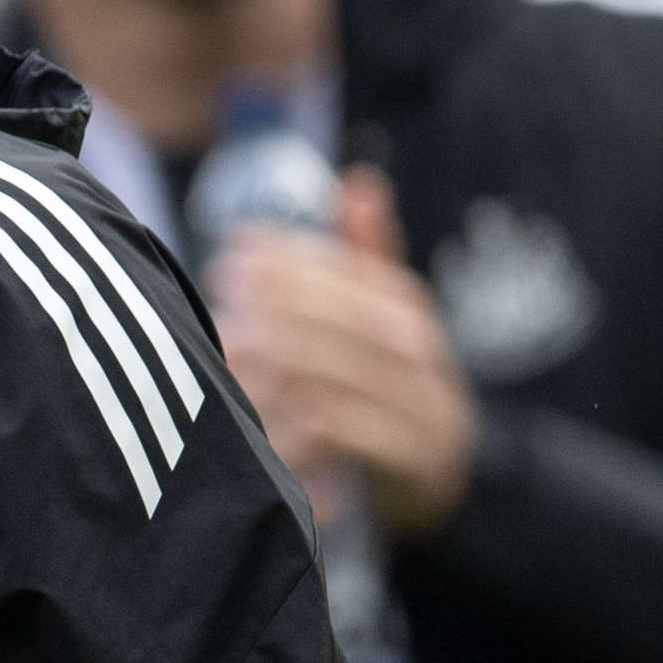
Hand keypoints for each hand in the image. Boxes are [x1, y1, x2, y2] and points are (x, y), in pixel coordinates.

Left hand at [211, 168, 475, 539]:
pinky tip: (258, 435)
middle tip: (223, 321)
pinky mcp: (415, 468)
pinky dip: (302, 440)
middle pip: (355, 328)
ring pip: (349, 384)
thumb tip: (359, 178)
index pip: (357, 276)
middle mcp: (425, 358)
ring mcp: (426, 413)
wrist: (440, 484)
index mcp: (409, 313)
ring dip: (281, 378)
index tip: (234, 257)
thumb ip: (363, 257)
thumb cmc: (385, 393)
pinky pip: (351, 447)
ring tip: (229, 374)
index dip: (295, 264)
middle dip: (284, 318)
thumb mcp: (382, 323)